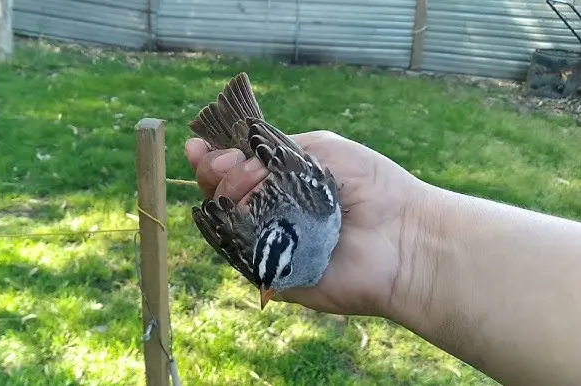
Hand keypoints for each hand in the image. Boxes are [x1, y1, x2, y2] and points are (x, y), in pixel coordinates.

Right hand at [185, 130, 426, 316]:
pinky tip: (239, 215)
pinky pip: (241, 256)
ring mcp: (272, 243)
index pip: (236, 168)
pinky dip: (233, 235)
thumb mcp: (321, 148)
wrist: (405, 237)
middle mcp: (274, 211)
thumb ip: (274, 149)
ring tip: (234, 183)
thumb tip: (231, 161)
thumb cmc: (372, 187)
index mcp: (284, 180)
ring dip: (222, 200)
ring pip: (226, 223)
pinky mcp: (275, 274)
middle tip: (218, 164)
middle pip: (224, 195)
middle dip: (213, 174)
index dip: (213, 157)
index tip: (197, 147)